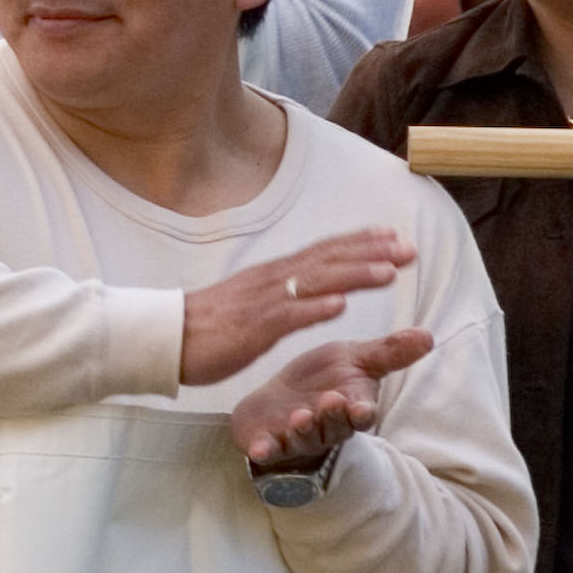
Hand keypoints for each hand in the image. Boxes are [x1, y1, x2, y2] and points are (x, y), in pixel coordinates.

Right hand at [176, 227, 418, 388]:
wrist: (163, 336)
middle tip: (408, 249)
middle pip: (327, 261)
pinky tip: (340, 306)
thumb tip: (315, 286)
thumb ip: (282, 291)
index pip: (323, 251)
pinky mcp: (251, 328)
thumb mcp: (251, 300)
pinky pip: (287, 316)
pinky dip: (314, 309)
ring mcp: (262, 303)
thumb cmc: (207, 324)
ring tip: (388, 272)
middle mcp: (271, 281)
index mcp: (272, 275)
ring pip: (314, 284)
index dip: (359, 243)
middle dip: (370, 254)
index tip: (393, 237)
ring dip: (353, 275)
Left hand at [232, 330, 429, 478]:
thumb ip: (388, 352)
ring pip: (305, 439)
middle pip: (335, 427)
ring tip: (299, 416)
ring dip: (304, 431)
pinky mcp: (270, 444)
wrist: (278, 396)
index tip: (363, 407)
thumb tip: (428, 335)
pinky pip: (270, 452)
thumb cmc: (322, 378)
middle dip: (333, 416)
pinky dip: (266, 451)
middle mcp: (328, 428)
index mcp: (351, 407)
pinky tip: (259, 449)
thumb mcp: (354, 359)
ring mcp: (299, 439)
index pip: (362, 414)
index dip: (362, 412)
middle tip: (330, 400)